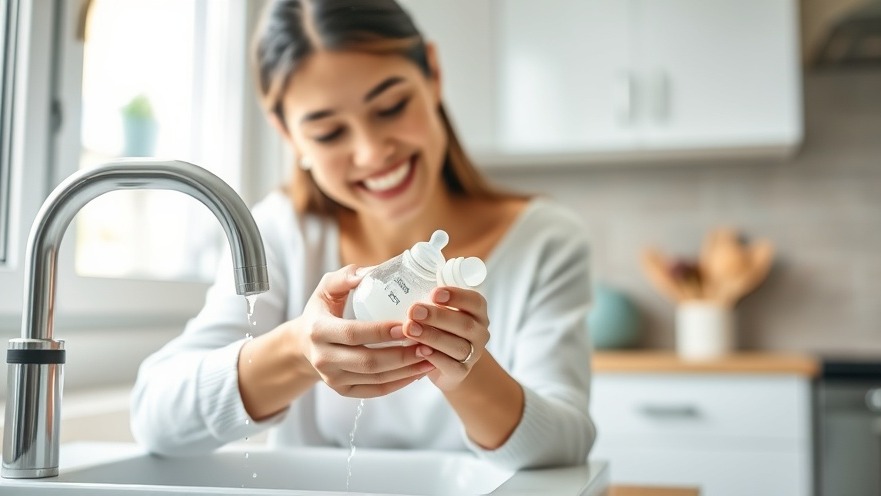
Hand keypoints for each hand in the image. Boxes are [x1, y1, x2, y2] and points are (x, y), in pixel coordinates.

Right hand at [295, 264, 434, 397]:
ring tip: (430, 358)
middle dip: (401, 355)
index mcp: (318, 330)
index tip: (407, 326)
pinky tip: (418, 372)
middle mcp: (323, 358)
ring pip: (375, 379)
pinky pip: (375, 391)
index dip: (381, 332)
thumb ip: (345, 277)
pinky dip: (399, 383)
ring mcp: (332, 378)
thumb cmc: (323, 309)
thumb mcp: (326, 288)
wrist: (305, 343)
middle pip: (367, 361)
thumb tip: (367, 274)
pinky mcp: (343, 391)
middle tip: (427, 344)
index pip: (353, 333)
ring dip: (406, 371)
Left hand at [401, 286, 489, 390]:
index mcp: (476, 310)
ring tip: (409, 329)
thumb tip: (393, 271)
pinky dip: (435, 358)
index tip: (434, 293)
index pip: (474, 300)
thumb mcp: (439, 308)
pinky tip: (419, 351)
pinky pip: (451, 365)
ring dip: (432, 336)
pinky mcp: (462, 372)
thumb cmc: (439, 327)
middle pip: (464, 324)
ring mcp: (473, 353)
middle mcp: (479, 331)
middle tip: (413, 310)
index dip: (456, 296)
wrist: (448, 364)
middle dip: (437, 316)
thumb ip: (428, 294)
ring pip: (457, 345)